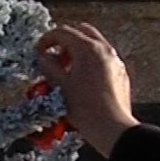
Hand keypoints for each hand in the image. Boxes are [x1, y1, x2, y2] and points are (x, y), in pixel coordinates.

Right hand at [35, 23, 140, 157]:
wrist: (111, 128)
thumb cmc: (86, 109)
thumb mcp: (59, 85)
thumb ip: (48, 66)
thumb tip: (43, 57)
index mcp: (88, 49)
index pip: (62, 32)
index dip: (46, 40)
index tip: (39, 51)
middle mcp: (105, 50)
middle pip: (81, 32)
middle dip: (64, 42)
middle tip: (54, 57)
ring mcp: (115, 61)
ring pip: (94, 45)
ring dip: (78, 52)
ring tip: (66, 71)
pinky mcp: (121, 74)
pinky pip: (103, 60)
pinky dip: (90, 62)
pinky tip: (82, 80)